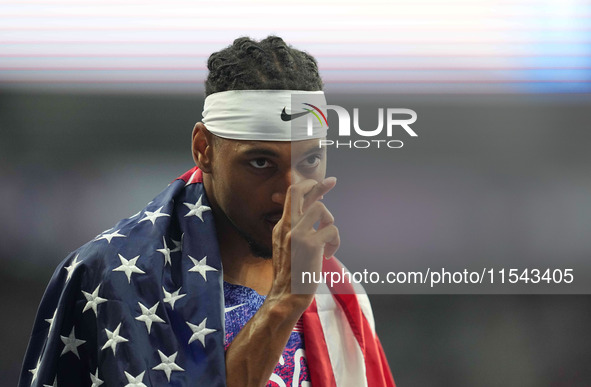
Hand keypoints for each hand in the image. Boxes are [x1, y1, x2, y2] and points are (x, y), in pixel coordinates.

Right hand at [268, 177, 339, 311]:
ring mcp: (297, 234)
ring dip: (329, 221)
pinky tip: (329, 254)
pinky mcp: (310, 244)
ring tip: (328, 238)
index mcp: (281, 227)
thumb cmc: (291, 273)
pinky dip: (335, 241)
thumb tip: (310, 215)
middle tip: (331, 181)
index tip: (319, 181)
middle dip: (317, 184)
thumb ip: (295, 229)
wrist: (287, 295)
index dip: (306, 185)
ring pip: (320, 209)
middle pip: (299, 192)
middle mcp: (286, 227)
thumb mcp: (287, 247)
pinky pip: (332, 230)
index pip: (290, 196)